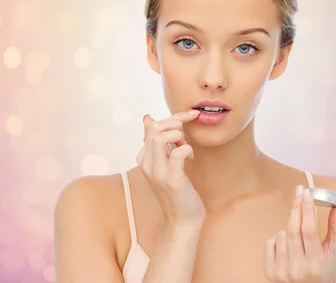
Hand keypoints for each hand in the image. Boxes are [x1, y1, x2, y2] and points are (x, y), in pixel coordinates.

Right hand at [136, 110, 206, 227]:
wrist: (183, 219)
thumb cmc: (177, 190)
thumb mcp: (164, 162)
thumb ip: (156, 141)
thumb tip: (147, 118)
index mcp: (143, 157)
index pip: (153, 126)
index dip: (173, 117)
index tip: (190, 116)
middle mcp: (147, 163)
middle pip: (155, 128)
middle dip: (176, 122)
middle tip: (188, 135)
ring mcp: (158, 172)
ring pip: (161, 137)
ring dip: (179, 136)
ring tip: (187, 147)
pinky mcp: (172, 179)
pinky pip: (177, 153)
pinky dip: (187, 149)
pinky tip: (191, 157)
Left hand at [264, 185, 335, 282]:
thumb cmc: (326, 268)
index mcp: (316, 264)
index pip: (309, 231)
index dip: (307, 209)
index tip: (307, 193)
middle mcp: (298, 270)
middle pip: (293, 230)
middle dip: (296, 208)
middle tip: (299, 191)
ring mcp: (282, 273)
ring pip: (281, 235)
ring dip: (289, 226)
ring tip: (298, 232)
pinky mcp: (270, 273)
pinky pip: (270, 243)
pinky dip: (277, 238)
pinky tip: (287, 243)